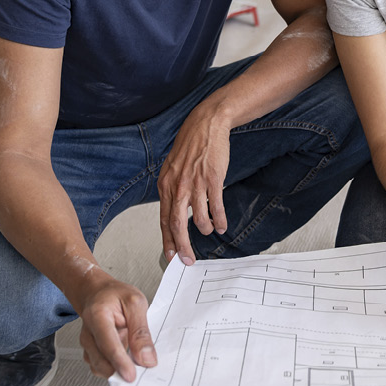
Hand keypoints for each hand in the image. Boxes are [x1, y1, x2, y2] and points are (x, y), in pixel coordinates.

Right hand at [76, 272, 155, 379]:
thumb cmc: (115, 295)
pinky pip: (101, 366)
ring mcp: (87, 344)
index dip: (120, 363)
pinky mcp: (90, 352)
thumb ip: (140, 331)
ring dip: (117, 369)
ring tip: (134, 358)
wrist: (97, 293)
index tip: (132, 375)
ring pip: (100, 367)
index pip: (108, 345)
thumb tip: (146, 358)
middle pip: (100, 361)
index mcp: (97, 316)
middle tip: (140, 372)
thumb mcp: (136, 303)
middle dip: (119, 370)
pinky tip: (126, 358)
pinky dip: (114, 367)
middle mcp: (88, 333)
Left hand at [158, 102, 231, 265]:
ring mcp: (195, 183)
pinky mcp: (212, 179)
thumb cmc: (191, 147)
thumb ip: (173, 189)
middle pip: (176, 224)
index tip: (171, 255)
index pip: (163, 219)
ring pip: (198, 217)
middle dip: (182, 246)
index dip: (167, 240)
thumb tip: (174, 212)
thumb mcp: (173, 168)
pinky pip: (216, 206)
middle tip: (188, 259)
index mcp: (165, 185)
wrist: (206, 126)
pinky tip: (222, 225)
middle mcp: (177, 186)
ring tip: (210, 232)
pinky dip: (219, 219)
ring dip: (204, 229)